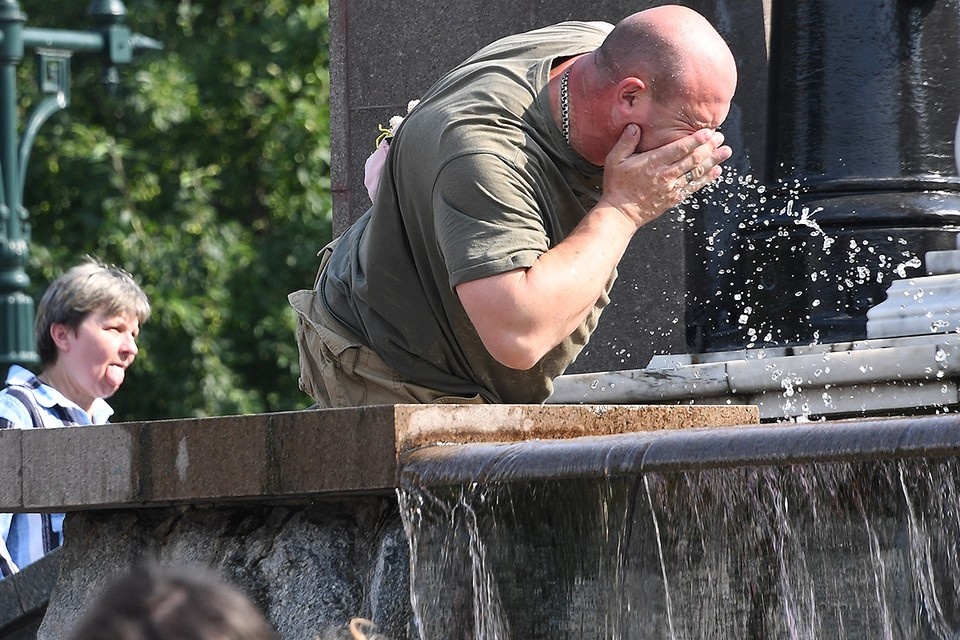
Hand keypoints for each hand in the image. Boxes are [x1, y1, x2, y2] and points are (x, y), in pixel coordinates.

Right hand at [598, 124, 731, 228]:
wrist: (620, 214)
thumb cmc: (617, 186)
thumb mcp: (615, 160)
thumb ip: (626, 142)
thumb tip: (635, 126)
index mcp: (652, 163)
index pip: (679, 149)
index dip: (695, 140)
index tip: (708, 132)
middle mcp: (665, 175)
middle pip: (693, 159)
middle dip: (709, 148)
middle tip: (720, 138)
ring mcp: (672, 188)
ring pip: (697, 173)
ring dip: (713, 161)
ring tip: (726, 152)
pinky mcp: (674, 198)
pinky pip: (694, 187)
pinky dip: (706, 178)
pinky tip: (716, 171)